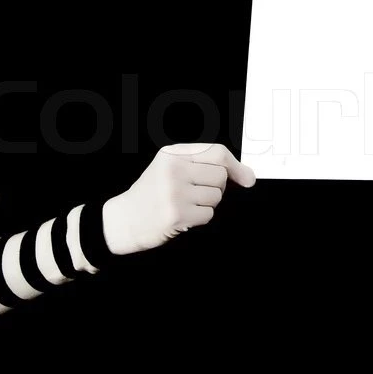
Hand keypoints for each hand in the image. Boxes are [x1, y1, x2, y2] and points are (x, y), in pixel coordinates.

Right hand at [102, 143, 255, 254]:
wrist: (123, 220)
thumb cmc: (151, 194)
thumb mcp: (170, 168)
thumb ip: (205, 165)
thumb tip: (249, 177)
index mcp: (172, 154)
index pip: (217, 152)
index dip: (236, 166)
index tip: (247, 178)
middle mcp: (173, 170)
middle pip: (220, 176)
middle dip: (215, 187)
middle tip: (195, 193)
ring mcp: (174, 192)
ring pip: (216, 196)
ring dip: (207, 204)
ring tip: (185, 204)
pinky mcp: (177, 214)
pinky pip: (208, 214)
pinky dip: (200, 218)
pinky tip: (183, 216)